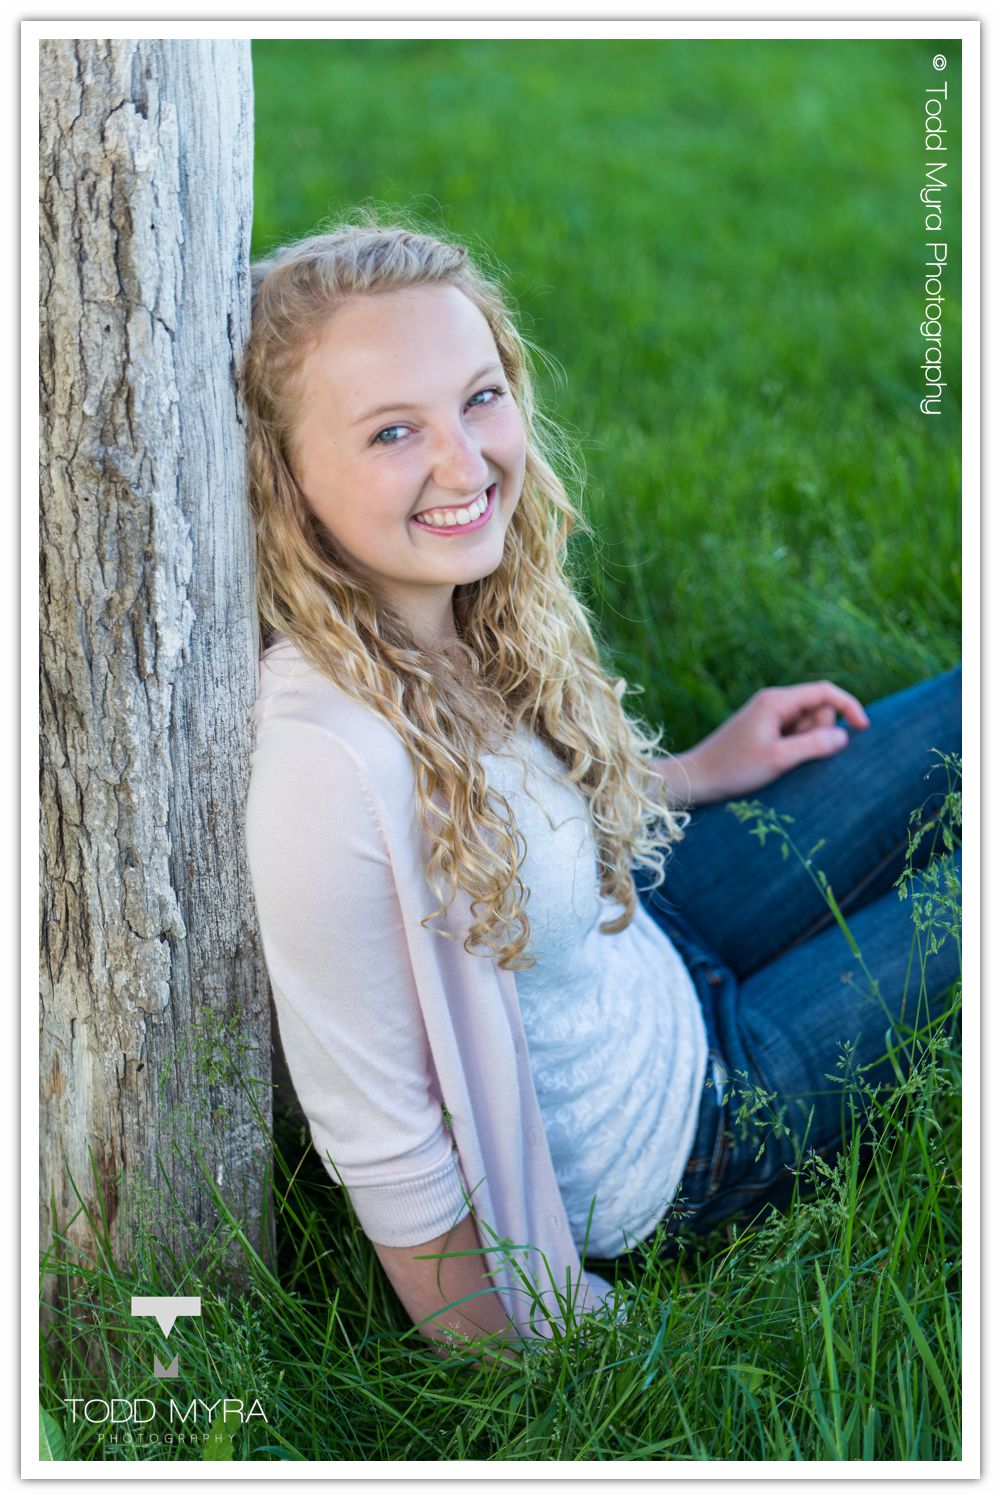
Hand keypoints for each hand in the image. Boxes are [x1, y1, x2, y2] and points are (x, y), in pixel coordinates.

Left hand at [673, 680, 871, 804]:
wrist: (698, 778)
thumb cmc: (734, 769)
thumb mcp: (778, 759)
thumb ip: (813, 745)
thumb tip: (844, 736)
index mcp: (776, 701)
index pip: (825, 692)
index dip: (849, 707)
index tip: (863, 730)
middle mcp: (773, 702)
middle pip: (818, 709)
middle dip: (819, 732)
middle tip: (792, 754)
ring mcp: (768, 716)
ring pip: (807, 723)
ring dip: (805, 743)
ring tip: (778, 760)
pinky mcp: (764, 730)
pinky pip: (793, 734)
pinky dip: (794, 748)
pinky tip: (776, 762)